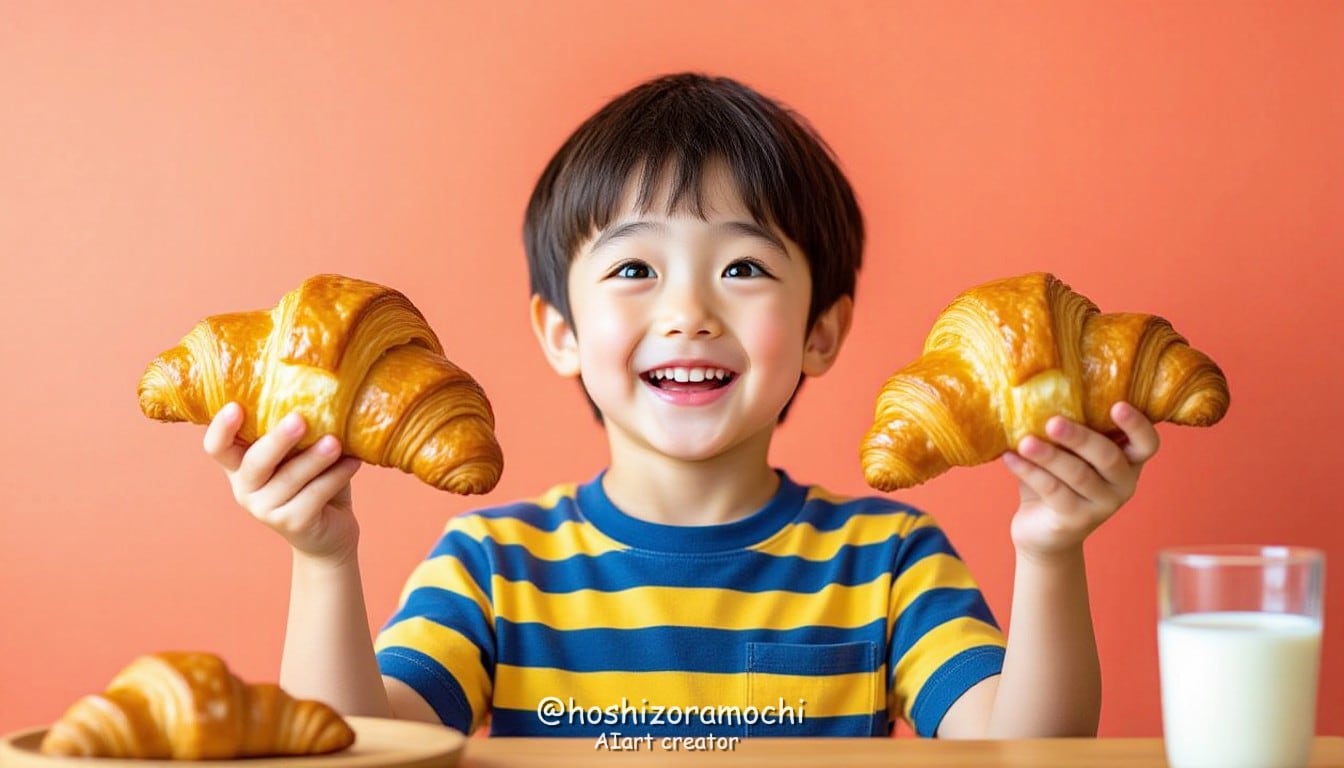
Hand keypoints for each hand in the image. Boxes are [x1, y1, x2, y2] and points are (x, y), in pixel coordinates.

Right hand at [203, 402, 362, 563]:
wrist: (330, 531)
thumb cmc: (314, 479)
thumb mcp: (302, 452)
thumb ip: (300, 431)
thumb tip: (320, 393)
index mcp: (240, 465)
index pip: (217, 447)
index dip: (221, 428)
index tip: (235, 406)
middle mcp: (245, 488)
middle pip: (254, 462)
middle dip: (277, 440)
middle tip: (299, 419)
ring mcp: (265, 510)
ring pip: (289, 479)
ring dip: (314, 458)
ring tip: (335, 442)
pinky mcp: (292, 524)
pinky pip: (314, 496)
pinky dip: (336, 476)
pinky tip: (353, 462)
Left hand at [1003, 402, 1159, 562]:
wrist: (1041, 531)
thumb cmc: (1055, 479)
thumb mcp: (1064, 452)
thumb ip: (1063, 429)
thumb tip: (1036, 391)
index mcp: (1127, 461)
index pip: (1147, 443)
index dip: (1137, 425)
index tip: (1117, 405)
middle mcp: (1123, 484)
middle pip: (1108, 457)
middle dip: (1080, 437)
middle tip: (1053, 422)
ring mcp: (1102, 505)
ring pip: (1078, 475)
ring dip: (1049, 456)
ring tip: (1024, 442)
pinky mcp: (1076, 521)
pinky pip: (1053, 491)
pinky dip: (1030, 472)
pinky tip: (1009, 459)